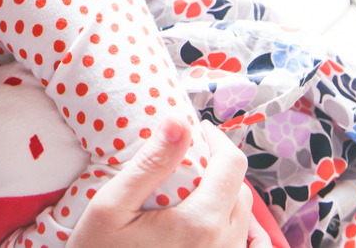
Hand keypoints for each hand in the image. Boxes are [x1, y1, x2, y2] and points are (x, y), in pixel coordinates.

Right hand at [68, 116, 268, 247]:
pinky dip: (235, 224)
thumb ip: (150, 162)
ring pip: (242, 214)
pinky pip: (243, 243)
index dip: (217, 138)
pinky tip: (213, 219)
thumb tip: (179, 120)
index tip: (196, 129)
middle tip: (188, 154)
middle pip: (239, 187)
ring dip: (224, 191)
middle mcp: (223, 244)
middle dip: (219, 164)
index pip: (231, 164)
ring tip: (192, 184)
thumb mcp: (112, 205)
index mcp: (201, 221)